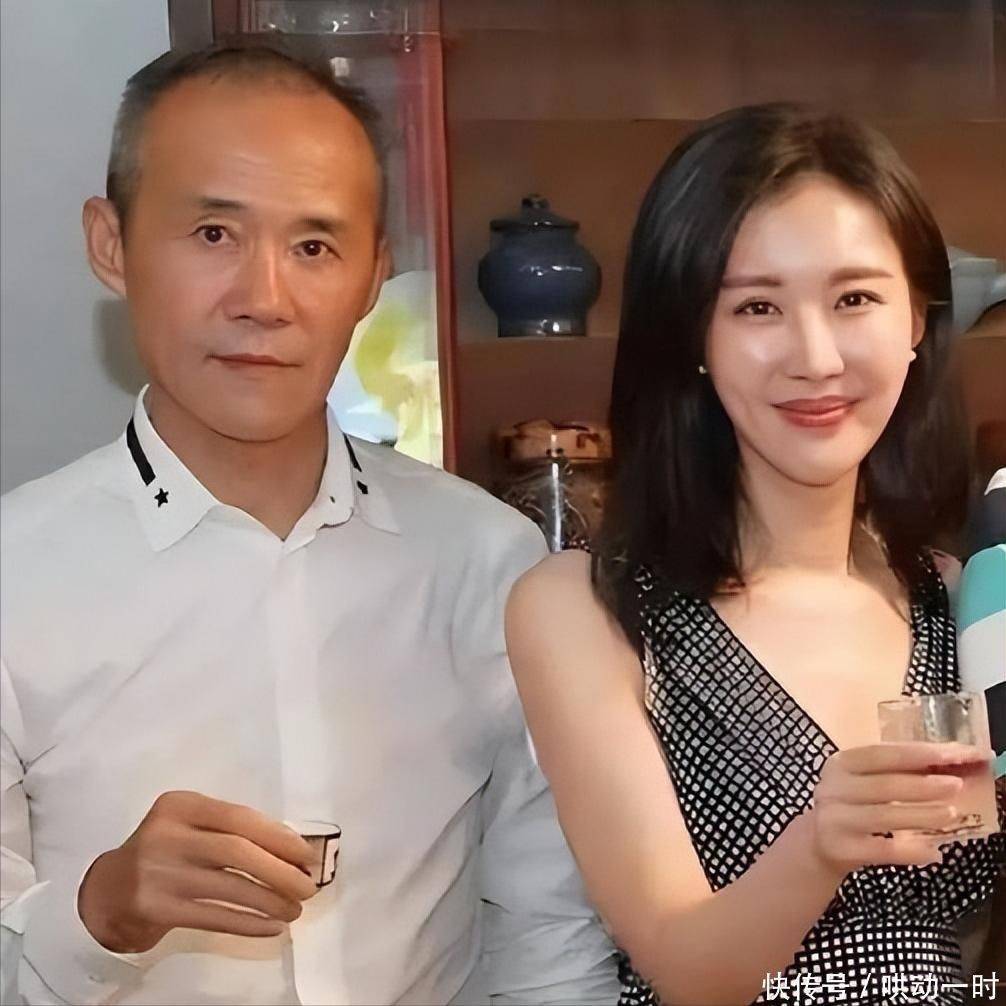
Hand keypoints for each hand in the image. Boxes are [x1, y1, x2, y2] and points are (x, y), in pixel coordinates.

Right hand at [78, 791, 317, 952]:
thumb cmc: (164, 853)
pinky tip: (270, 926)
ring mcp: (159, 873)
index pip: (240, 818)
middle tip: (307, 886)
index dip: (279, 837)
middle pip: (237, 852)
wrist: (108, 892)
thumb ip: (230, 829)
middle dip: (280, 871)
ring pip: (229, 887)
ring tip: (294, 909)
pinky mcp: (155, 909)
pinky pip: (214, 917)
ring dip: (269, 900)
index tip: (306, 855)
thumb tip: (291, 848)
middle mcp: (167, 835)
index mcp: (180, 805)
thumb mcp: (189, 826)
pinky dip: (248, 923)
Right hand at [810, 742, 989, 872]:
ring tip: (951, 814)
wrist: (818, 843)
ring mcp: (835, 819)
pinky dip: (911, 852)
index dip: (916, 753)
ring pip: (885, 816)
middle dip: (923, 785)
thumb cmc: (852, 805)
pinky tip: (934, 853)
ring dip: (922, 815)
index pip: (879, 754)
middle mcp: (832, 788)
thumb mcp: (862, 782)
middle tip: (956, 785)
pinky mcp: (841, 849)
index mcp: (840, 764)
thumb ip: (895, 772)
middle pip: (884, 785)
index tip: (951, 754)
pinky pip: (883, 849)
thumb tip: (948, 762)